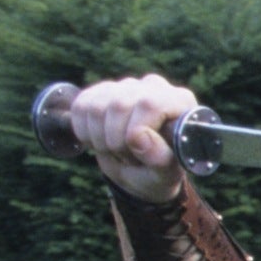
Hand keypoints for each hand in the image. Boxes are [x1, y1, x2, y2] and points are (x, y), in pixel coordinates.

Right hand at [67, 75, 199, 204]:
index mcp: (180, 102)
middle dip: (117, 142)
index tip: (138, 153)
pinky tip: (101, 140)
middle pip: (119, 105)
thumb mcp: (167, 174)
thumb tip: (138, 139)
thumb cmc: (158, 172)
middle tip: (129, 157)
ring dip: (100, 139)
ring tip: (117, 151)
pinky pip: (80, 108)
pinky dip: (84, 132)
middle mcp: (154, 87)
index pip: (150, 104)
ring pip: (95, 107)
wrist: (139, 172)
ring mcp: (125, 86)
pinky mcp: (100, 91)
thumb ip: (161, 159)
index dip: (135, 131)